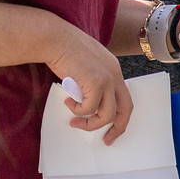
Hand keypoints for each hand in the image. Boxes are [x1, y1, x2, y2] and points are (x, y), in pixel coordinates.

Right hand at [45, 24, 132, 144]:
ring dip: (90, 123)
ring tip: (75, 120)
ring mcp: (107, 78)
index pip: (125, 99)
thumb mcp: (84, 66)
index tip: (111, 130)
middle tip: (106, 140)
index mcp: (114, 70)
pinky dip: (77, 110)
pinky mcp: (96, 82)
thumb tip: (87, 104)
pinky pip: (89, 108)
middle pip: (125, 109)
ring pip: (107, 114)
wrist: (54, 38)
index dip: (120, 117)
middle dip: (117, 128)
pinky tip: (68, 101)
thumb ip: (91, 82)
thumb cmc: (63, 50)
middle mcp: (115, 74)